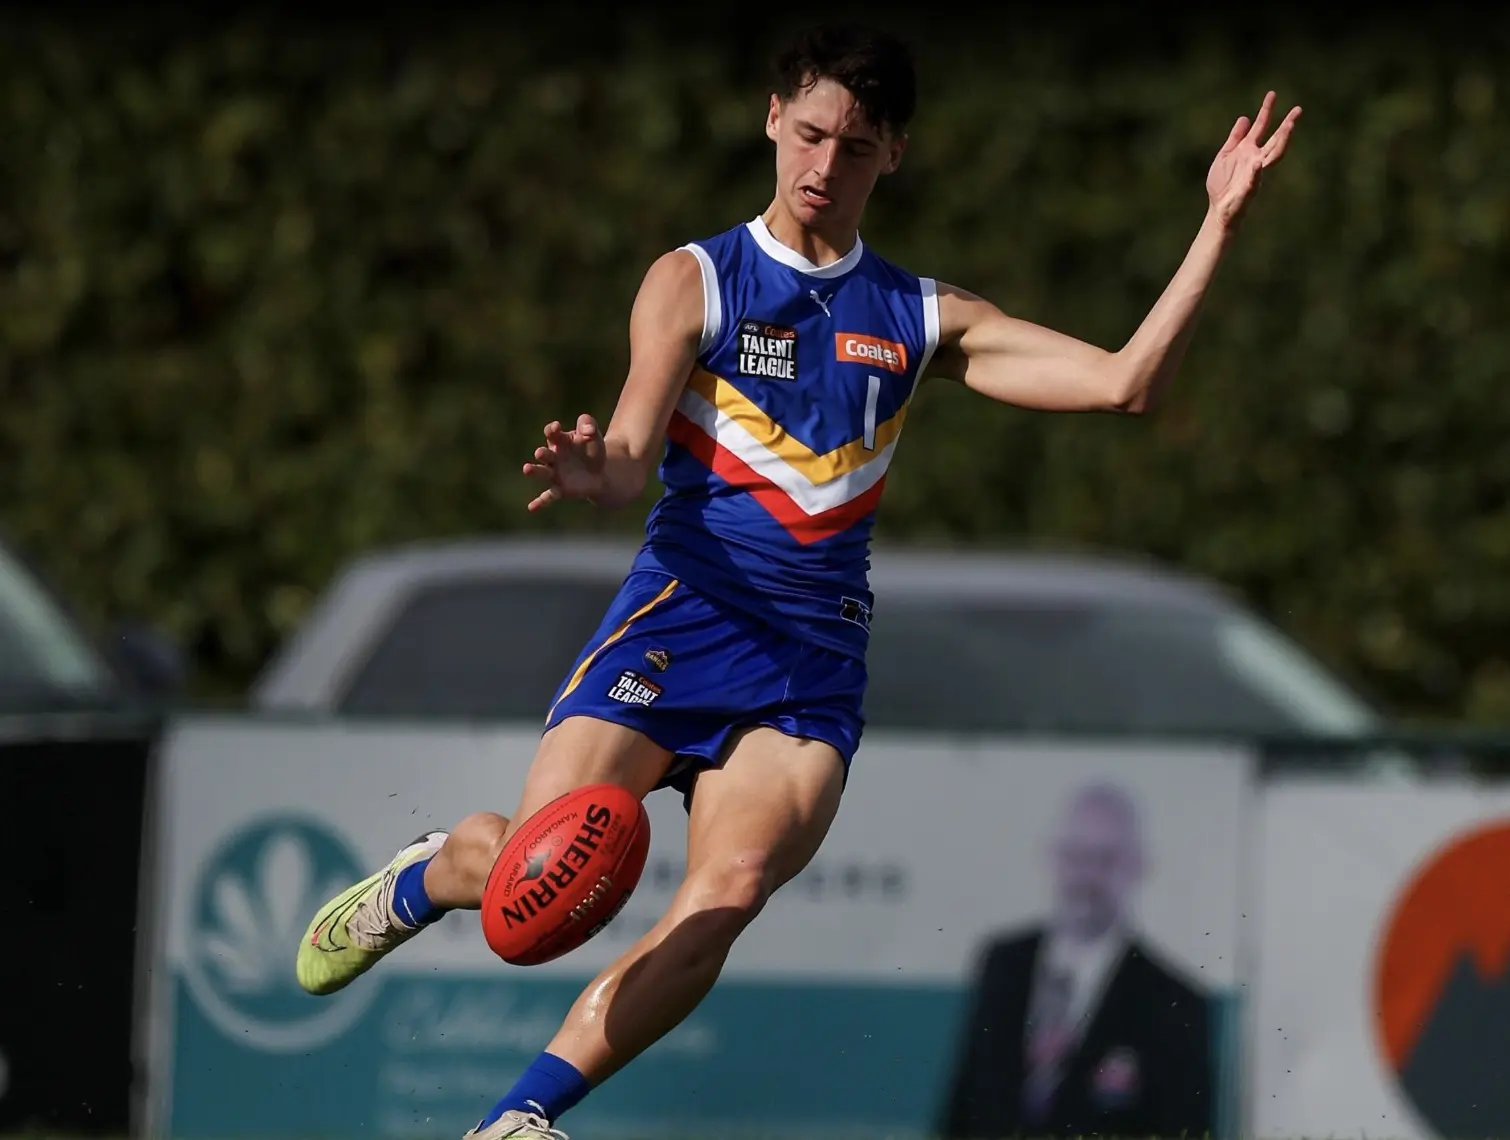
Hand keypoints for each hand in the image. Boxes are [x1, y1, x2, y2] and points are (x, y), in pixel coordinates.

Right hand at [522, 413, 607, 510]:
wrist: (601, 472)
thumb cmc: (592, 449)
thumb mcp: (593, 433)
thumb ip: (589, 425)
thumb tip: (587, 431)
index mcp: (559, 441)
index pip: (551, 433)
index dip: (552, 430)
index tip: (557, 427)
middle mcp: (553, 457)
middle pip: (544, 454)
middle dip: (542, 453)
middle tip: (540, 453)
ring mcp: (555, 474)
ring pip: (542, 472)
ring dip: (534, 471)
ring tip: (526, 469)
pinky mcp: (560, 489)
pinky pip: (548, 496)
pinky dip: (540, 502)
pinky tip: (531, 508)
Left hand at [1206, 91, 1301, 230]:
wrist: (1219, 208)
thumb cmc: (1223, 183)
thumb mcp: (1225, 155)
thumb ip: (1235, 138)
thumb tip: (1244, 118)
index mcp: (1249, 150)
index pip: (1261, 126)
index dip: (1266, 111)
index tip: (1272, 94)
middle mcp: (1256, 159)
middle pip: (1276, 139)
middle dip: (1286, 125)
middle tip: (1298, 110)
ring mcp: (1255, 173)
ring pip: (1274, 155)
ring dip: (1282, 141)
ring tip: (1289, 127)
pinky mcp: (1249, 188)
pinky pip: (1254, 180)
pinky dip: (1256, 172)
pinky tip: (1257, 164)